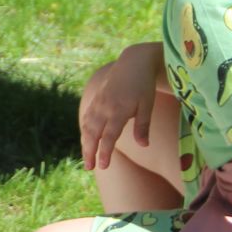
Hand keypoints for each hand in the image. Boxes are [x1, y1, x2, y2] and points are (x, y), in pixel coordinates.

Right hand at [79, 44, 159, 171]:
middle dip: (89, 152)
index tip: (102, 167)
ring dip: (85, 143)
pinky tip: (85, 139)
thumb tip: (143, 145)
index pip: (109, 136)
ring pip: (87, 126)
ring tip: (86, 158)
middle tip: (89, 168)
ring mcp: (98, 103)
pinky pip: (87, 117)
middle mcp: (104, 108)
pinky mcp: (96, 99)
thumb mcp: (147, 105)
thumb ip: (142, 125)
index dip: (105, 152)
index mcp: (118, 110)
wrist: (133, 62)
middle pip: (93, 134)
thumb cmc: (144, 85)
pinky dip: (85, 130)